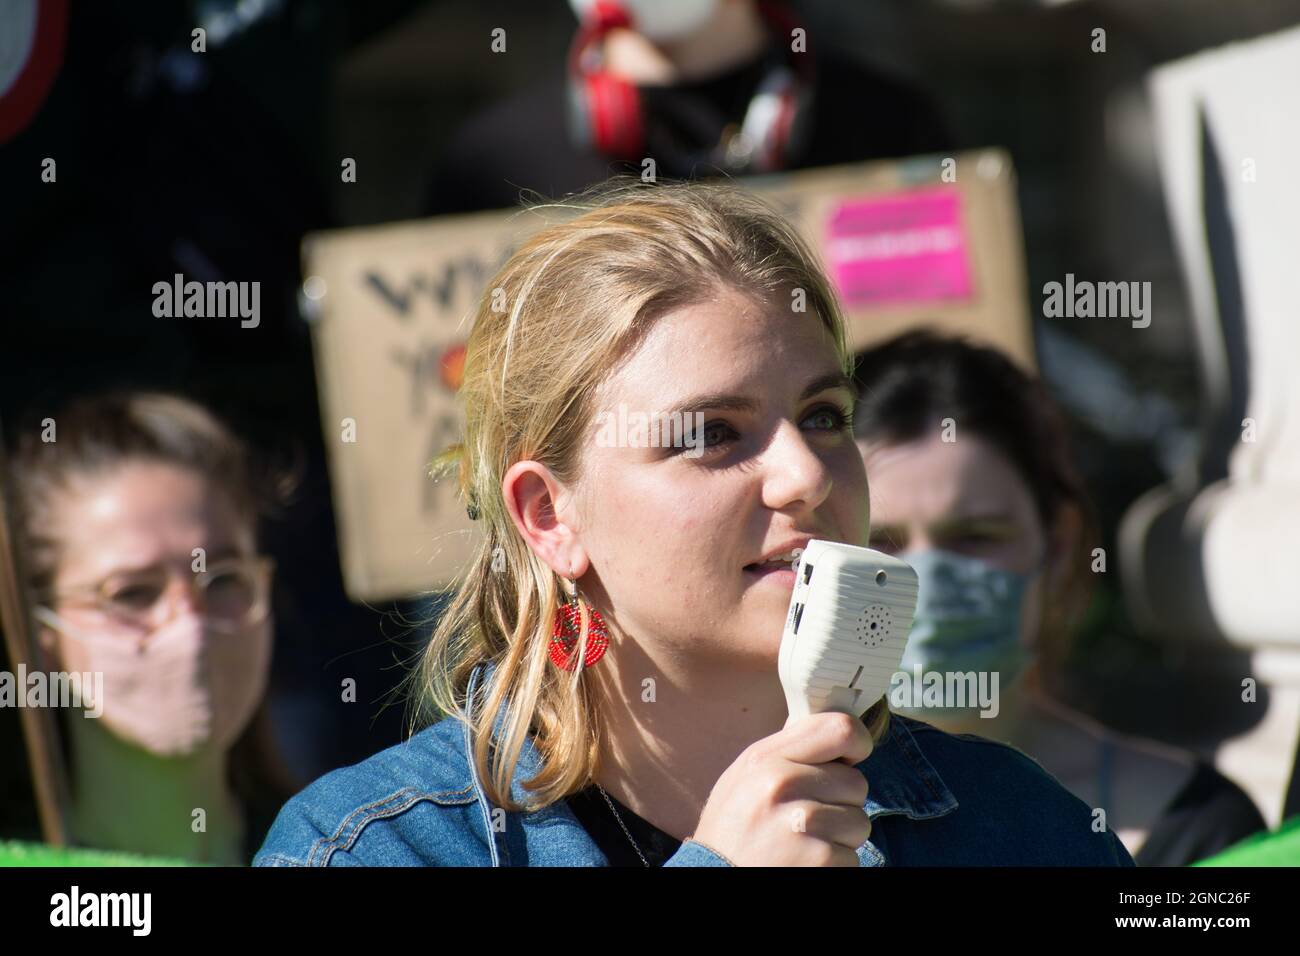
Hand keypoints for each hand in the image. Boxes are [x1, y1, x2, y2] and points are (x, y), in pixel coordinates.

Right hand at [689, 711, 873, 865]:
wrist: (712, 876)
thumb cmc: (731, 830)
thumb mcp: (743, 777)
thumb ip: (785, 753)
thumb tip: (833, 735)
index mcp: (767, 758)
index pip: (841, 729)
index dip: (858, 743)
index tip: (852, 758)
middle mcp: (784, 784)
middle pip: (857, 783)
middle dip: (842, 803)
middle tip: (810, 818)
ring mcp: (804, 823)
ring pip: (860, 822)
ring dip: (841, 837)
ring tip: (804, 843)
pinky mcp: (820, 860)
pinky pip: (853, 857)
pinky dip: (835, 864)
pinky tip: (805, 863)